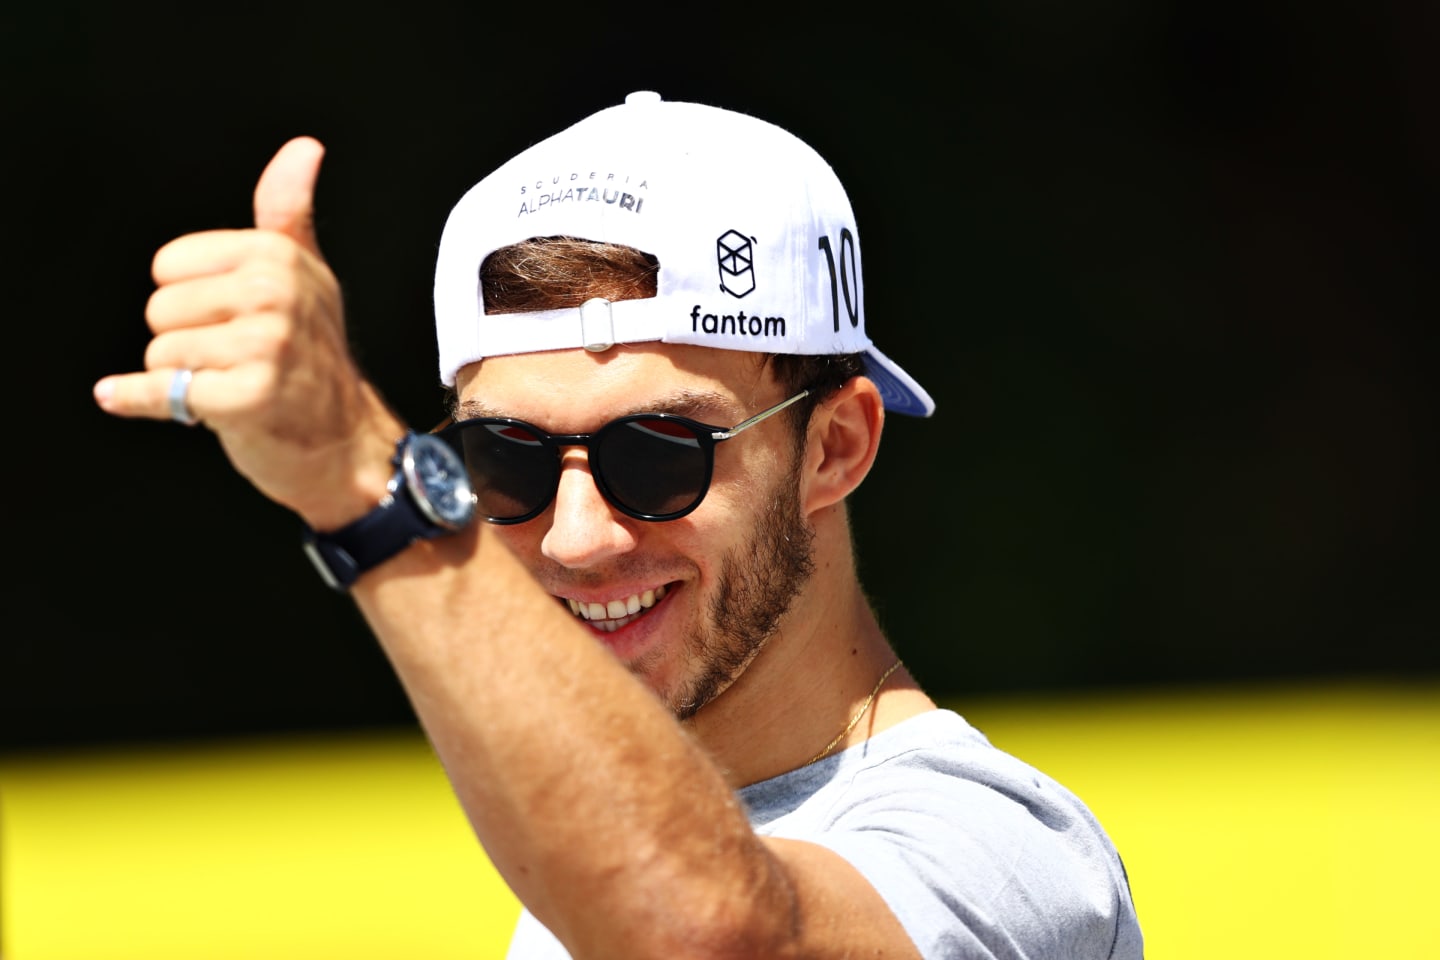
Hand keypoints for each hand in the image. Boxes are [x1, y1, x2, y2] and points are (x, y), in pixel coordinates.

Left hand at [94, 138, 401, 528]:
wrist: (348, 440)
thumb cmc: (316, 357)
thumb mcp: (306, 275)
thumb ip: (288, 210)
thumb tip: (303, 148)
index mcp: (277, 257)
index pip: (168, 266)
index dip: (189, 300)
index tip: (233, 320)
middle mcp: (274, 295)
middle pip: (159, 310)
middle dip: (185, 342)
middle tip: (235, 359)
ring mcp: (264, 346)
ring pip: (161, 353)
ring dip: (184, 379)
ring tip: (232, 383)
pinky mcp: (247, 398)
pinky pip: (164, 391)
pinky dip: (148, 402)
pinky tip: (162, 404)